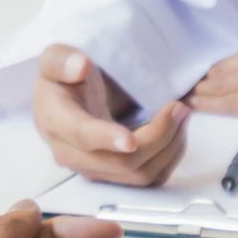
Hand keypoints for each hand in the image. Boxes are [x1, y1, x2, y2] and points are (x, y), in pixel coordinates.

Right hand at [33, 44, 190, 186]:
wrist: (63, 101)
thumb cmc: (63, 80)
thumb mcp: (56, 59)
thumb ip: (62, 60)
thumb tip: (78, 67)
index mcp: (56, 122)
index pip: (82, 136)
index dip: (107, 139)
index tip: (130, 141)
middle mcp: (72, 154)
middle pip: (121, 162)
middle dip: (158, 136)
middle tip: (178, 107)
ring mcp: (93, 169)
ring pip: (140, 174)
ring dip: (169, 147)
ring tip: (181, 114)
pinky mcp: (113, 176)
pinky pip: (149, 178)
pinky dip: (169, 157)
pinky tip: (175, 132)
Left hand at [187, 29, 237, 130]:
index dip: (220, 66)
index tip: (206, 73)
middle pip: (227, 67)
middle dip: (204, 78)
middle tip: (183, 85)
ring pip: (223, 84)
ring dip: (201, 91)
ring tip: (182, 97)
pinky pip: (232, 102)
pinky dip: (209, 104)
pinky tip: (195, 105)